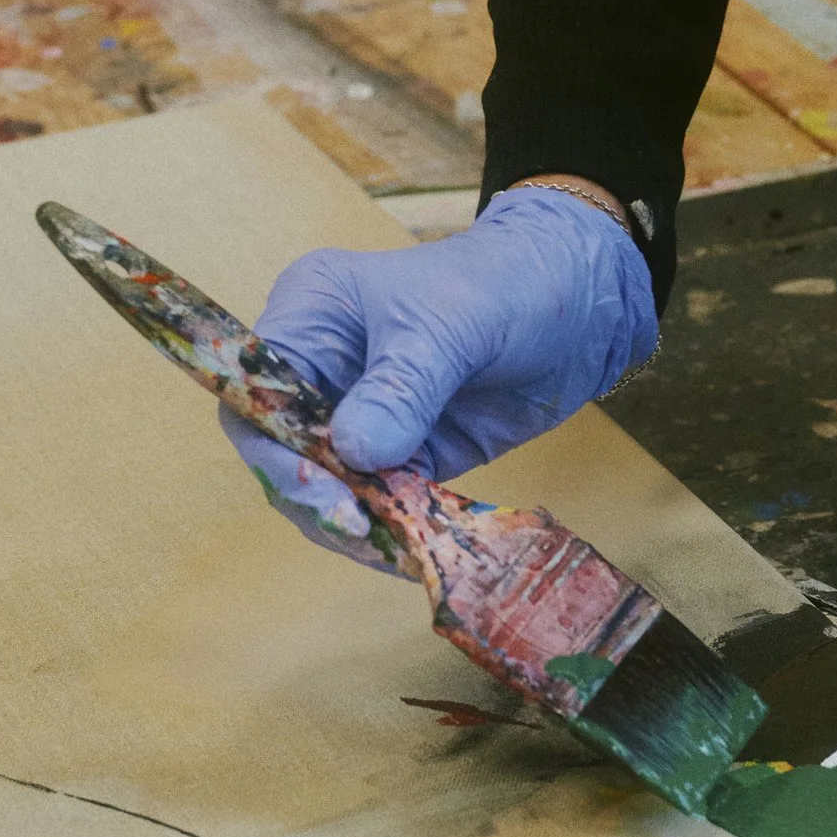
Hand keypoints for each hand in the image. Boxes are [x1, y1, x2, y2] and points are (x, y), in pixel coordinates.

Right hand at [219, 182, 656, 562]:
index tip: (317, 488)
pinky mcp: (406, 454)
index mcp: (311, 318)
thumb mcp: (451, 326)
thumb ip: (402, 388)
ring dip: (357, 525)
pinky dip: (396, 530)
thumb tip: (354, 452)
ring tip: (397, 550)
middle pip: (284, 455)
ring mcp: (364, 418)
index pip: (254, 393)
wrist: (583, 303)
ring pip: (330, 491)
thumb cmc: (507, 283)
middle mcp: (324, 371)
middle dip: (316, 500)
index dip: (272, 448)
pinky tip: (419, 553)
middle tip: (364, 532)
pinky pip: (383, 504)